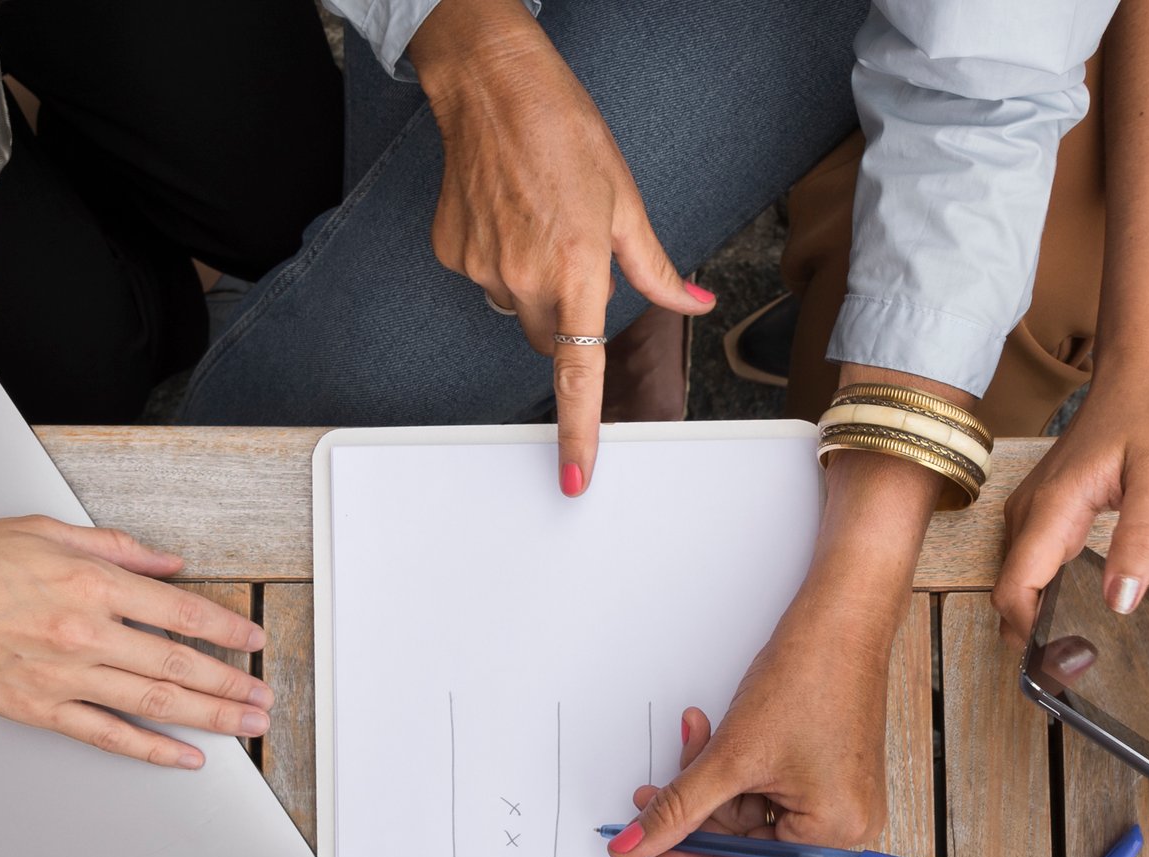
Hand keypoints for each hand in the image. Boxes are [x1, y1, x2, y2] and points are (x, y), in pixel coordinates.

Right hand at [0, 517, 269, 767]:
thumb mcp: (44, 531)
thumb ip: (117, 548)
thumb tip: (168, 564)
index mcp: (89, 580)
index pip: (179, 611)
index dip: (225, 630)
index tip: (254, 641)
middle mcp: (82, 630)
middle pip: (177, 664)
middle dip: (232, 684)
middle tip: (266, 697)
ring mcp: (59, 674)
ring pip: (153, 703)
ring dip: (210, 717)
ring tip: (247, 725)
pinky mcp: (34, 708)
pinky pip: (106, 735)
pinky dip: (151, 750)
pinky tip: (184, 757)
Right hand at [408, 0, 715, 495]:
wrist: (492, 88)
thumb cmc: (566, 133)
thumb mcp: (626, 201)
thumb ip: (658, 270)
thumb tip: (695, 304)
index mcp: (577, 269)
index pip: (579, 373)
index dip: (579, 431)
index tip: (576, 477)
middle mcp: (524, 279)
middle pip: (549, 339)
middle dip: (567, 317)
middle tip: (577, 256)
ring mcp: (482, 269)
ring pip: (516, 308)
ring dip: (534, 284)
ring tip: (540, 220)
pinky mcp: (452, 254)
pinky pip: (485, 280)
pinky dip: (500, 259)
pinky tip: (507, 212)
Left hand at [606, 612, 895, 856]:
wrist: (841, 619)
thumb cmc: (810, 678)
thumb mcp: (731, 756)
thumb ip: (676, 809)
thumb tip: (632, 847)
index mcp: (836, 834)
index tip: (657, 847)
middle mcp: (845, 826)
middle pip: (749, 848)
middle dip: (697, 814)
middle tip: (652, 793)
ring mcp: (837, 799)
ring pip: (749, 814)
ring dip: (710, 781)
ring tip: (691, 736)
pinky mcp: (825, 773)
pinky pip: (764, 788)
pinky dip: (732, 766)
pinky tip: (711, 730)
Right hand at [993, 371, 1148, 638]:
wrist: (1136, 376)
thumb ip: (1140, 541)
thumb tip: (1119, 602)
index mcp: (1051, 510)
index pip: (1014, 590)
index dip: (1030, 633)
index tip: (1063, 660)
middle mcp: (1028, 513)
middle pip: (1009, 592)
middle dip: (1033, 633)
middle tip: (1078, 662)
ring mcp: (1030, 511)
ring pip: (1017, 580)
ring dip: (1038, 614)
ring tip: (1080, 642)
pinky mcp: (1040, 510)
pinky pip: (1029, 562)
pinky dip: (1044, 591)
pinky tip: (1077, 605)